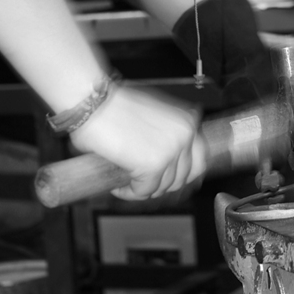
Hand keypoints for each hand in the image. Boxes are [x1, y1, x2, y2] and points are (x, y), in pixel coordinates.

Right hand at [70, 84, 205, 200]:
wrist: (94, 101)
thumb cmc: (115, 104)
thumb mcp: (155, 113)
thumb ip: (168, 132)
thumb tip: (170, 156)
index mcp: (188, 120)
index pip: (199, 158)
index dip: (182, 172)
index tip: (167, 176)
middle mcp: (185, 135)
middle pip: (185, 176)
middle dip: (163, 183)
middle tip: (145, 183)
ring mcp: (172, 151)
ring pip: (163, 186)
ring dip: (144, 189)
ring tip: (126, 182)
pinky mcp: (153, 166)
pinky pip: (144, 191)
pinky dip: (129, 193)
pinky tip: (118, 187)